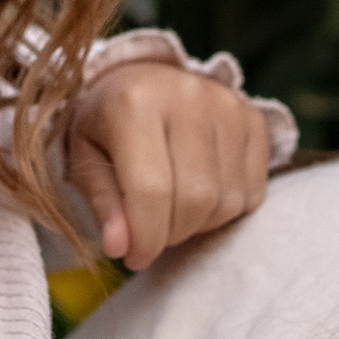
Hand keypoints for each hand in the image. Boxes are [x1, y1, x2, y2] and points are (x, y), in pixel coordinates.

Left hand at [65, 59, 270, 271]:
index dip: (146, 237)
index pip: (151, 189)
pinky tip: (200, 196)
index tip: (134, 258)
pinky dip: (226, 210)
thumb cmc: (106, 126)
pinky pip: (252, 192)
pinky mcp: (253, 118)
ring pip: (227, 201)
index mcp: (134, 103)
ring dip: (199, 224)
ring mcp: (227, 105)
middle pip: (196, 198)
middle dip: (172, 234)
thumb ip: (104, 203)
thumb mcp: (85, 159)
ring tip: (173, 211)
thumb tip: (121, 247)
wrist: (141, 80)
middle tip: (152, 235)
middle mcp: (187, 96)